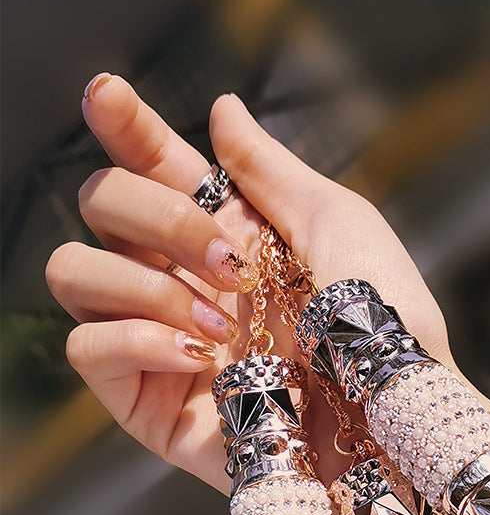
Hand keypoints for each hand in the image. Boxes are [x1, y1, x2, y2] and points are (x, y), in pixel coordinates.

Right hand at [46, 74, 451, 491]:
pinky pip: (87, 349)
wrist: (390, 417)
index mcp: (230, 232)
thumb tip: (221, 109)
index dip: (127, 128)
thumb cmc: (383, 324)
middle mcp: (185, 278)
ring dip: (145, 283)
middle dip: (156, 215)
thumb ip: (269, 171)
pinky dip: (135, 340)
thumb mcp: (339, 226)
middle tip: (230, 261)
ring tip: (220, 323)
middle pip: (102, 206)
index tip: (108, 96)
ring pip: (74, 272)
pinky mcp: (148, 403)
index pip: (157, 166)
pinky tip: (198, 357)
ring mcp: (160, 339)